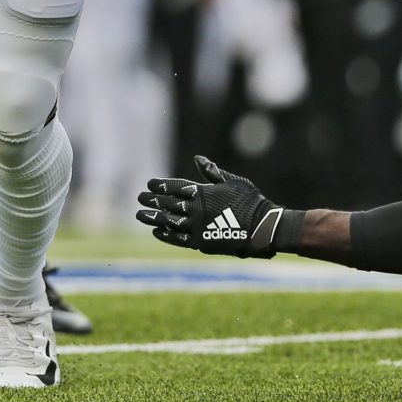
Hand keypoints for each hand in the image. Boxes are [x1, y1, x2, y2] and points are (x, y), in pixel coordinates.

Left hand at [137, 155, 286, 257]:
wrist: (262, 227)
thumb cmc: (250, 201)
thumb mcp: (232, 181)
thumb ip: (212, 172)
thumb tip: (197, 159)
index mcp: (203, 192)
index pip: (175, 187)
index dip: (161, 185)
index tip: (150, 183)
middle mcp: (196, 209)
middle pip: (168, 204)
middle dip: (152, 200)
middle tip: (140, 198)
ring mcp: (197, 226)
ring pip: (169, 221)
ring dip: (153, 217)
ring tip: (140, 215)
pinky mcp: (201, 242)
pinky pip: (178, 239)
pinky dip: (166, 235)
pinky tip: (157, 231)